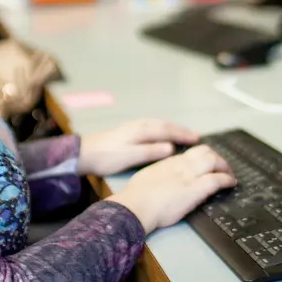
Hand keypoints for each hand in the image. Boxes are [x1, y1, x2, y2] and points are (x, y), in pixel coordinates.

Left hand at [77, 118, 200, 175]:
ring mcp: (133, 126)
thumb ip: (150, 151)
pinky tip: (163, 135)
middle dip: (181, 129)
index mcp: (141, 130)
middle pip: (164, 124)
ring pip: (158, 124)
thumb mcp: (129, 156)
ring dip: (172, 128)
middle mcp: (139, 125)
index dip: (183, 134)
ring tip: (183, 135)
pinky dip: (163, 129)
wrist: (83, 153)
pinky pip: (152, 126)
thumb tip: (171, 147)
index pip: (167, 130)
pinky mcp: (128, 130)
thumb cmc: (107, 157)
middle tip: (196, 136)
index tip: (197, 139)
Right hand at [106, 145, 236, 233]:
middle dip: (218, 159)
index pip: (193, 152)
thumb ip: (160, 174)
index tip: (209, 162)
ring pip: (214, 161)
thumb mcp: (149, 177)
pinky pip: (217, 179)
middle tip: (223, 168)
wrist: (136, 205)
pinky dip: (227, 179)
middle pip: (206, 152)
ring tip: (230, 175)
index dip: (205, 155)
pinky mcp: (195, 189)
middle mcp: (181, 165)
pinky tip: (231, 183)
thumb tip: (166, 177)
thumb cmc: (137, 196)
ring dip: (225, 167)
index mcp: (170, 162)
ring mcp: (189, 175)